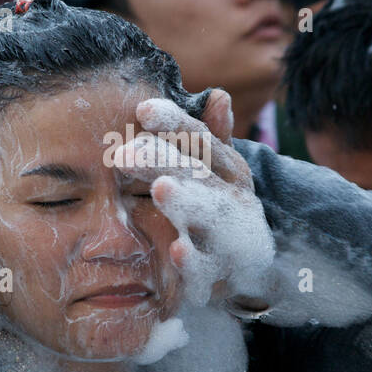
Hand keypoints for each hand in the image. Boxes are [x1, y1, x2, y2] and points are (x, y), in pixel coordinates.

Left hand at [123, 91, 274, 308]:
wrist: (248, 274)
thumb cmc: (220, 212)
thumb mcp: (217, 174)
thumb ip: (210, 139)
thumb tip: (218, 96)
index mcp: (229, 170)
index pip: (202, 141)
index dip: (175, 124)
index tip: (142, 110)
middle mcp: (233, 199)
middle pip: (199, 174)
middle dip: (164, 161)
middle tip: (124, 154)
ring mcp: (229, 238)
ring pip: (210, 217)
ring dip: (187, 202)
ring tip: (162, 188)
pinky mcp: (221, 275)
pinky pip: (208, 268)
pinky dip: (195, 261)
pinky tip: (178, 251)